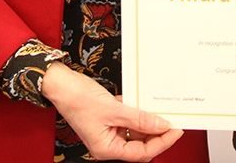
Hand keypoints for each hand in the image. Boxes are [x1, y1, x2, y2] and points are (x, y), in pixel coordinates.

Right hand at [41, 63, 182, 160]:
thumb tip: (161, 125)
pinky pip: (128, 120)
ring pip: (136, 132)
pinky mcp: (108, 119)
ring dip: (148, 122)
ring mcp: (108, 131)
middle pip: (140, 145)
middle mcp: (107, 143)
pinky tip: (143, 104)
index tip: (175, 130)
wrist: (60, 83)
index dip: (161, 142)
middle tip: (172, 120)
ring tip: (160, 110)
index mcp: (105, 148)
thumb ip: (139, 119)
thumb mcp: (113, 109)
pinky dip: (137, 113)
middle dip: (156, 133)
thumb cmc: (77, 99)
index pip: (141, 152)